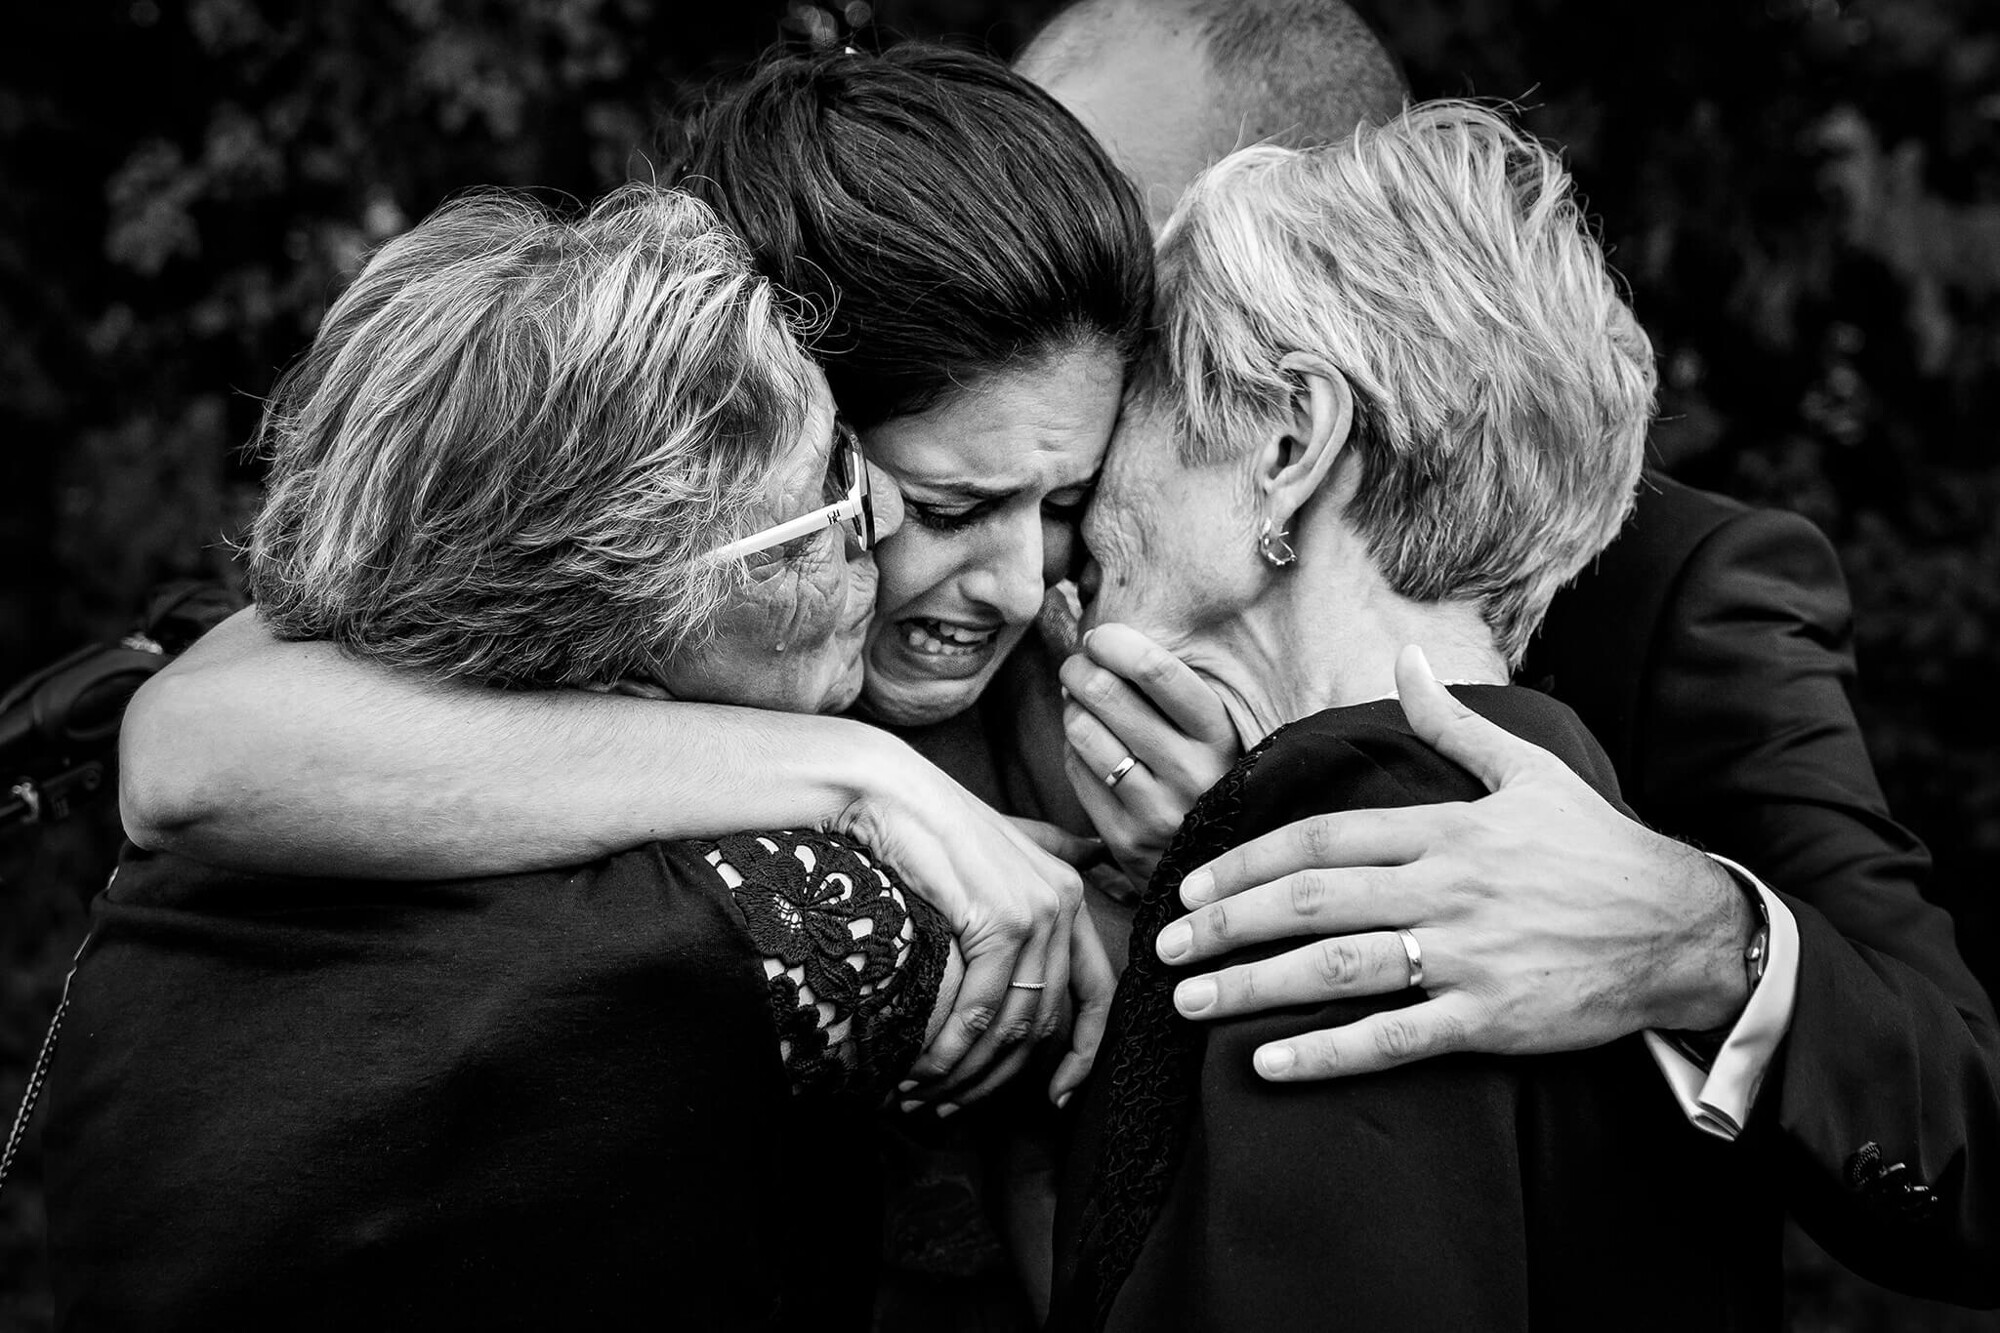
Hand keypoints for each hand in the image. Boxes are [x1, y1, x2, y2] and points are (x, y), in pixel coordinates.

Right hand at [843, 749, 1089, 1106]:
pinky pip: (982, 1007)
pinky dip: (952, 1047)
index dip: (1083, 1052)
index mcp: (1069, 893)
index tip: (1059, 1096)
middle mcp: (1063, 904)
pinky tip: (923, 1068)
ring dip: (970, 1071)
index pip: (1098, 992)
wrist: (889, 794)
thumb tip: (1097, 852)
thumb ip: (1054, 847)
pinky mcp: (999, 920)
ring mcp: (1036, 912)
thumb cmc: (936, 820)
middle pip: (1044, 1018)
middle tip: (957, 1104)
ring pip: (1012, 1022)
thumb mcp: (1007, 838)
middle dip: (1001, 1074)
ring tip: (929, 1094)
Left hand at [1059, 624, 1239, 883]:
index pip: (1158, 671)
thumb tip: (1104, 640)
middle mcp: (1191, 773)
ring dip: (1071, 708)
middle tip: (1076, 667)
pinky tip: (1088, 746)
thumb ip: (1174, 691)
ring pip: (1083, 731)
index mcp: (1219, 736)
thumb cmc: (1207, 778)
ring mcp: (1156, 810)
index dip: (1116, 643)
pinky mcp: (1124, 839)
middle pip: (1107, 694)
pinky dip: (1073, 748)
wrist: (1216, 864)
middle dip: (1079, 669)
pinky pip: (1076, 770)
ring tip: (1080, 705)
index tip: (1099, 637)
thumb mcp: (1213, 734)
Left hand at [1161, 645, 1754, 1081]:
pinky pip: (1392, 1039)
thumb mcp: (1528, 772)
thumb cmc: (1596, 849)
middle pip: (1308, 902)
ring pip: (1335, 970)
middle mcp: (1444, 890)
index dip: (1247, 861)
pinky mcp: (1488, 1018)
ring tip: (1189, 1000)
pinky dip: (1325, 1053)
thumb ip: (1452, 724)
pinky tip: (1266, 1062)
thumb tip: (1405, 656)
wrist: (1683, 929)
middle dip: (1225, 922)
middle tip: (1166, 942)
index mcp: (1444, 831)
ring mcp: (1464, 957)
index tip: (1193, 881)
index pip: (1321, 841)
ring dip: (1251, 985)